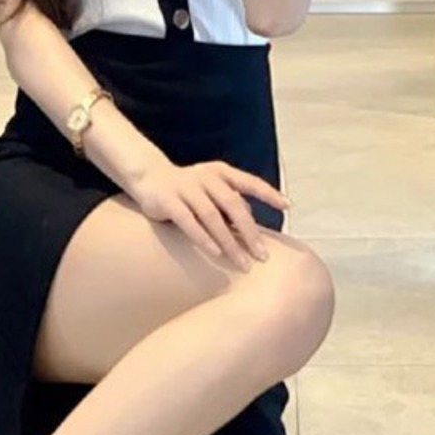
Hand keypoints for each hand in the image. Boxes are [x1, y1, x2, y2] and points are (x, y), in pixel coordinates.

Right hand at [127, 159, 289, 270]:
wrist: (148, 175)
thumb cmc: (187, 188)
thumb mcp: (211, 190)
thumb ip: (230, 203)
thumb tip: (251, 226)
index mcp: (220, 172)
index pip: (249, 182)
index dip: (268, 193)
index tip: (287, 206)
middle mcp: (206, 177)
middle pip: (233, 205)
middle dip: (250, 232)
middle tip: (262, 255)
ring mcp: (186, 188)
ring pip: (212, 216)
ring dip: (229, 241)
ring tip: (241, 262)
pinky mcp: (167, 200)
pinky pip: (188, 221)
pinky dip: (203, 238)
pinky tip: (215, 252)